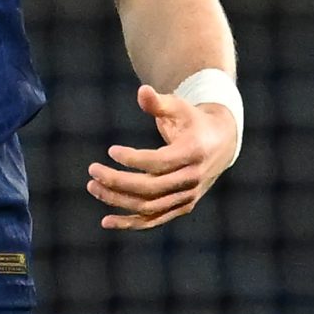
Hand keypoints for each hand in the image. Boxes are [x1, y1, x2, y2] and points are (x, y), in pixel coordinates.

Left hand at [87, 82, 238, 230]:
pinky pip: (154, 219)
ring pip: (149, 206)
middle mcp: (192, 178)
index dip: (133, 159)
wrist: (221, 142)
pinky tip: (106, 222)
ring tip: (93, 187)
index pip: (159, 162)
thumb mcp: (179, 106)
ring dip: (118, 200)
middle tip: (92, 170)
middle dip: (118, 181)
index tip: (111, 150)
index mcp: (193, 153)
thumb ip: (159, 102)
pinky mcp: (183, 206)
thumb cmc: (192, 119)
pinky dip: (131, 223)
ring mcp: (188, 196)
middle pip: (150, 188)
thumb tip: (142, 90)